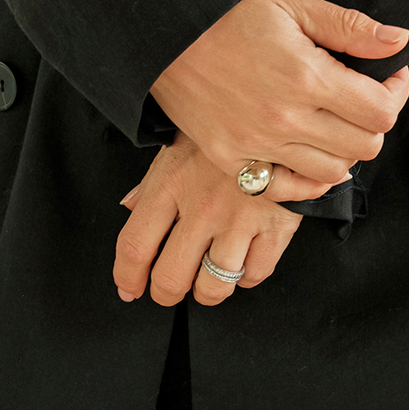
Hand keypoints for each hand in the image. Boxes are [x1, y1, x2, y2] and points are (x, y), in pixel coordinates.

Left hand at [114, 134, 303, 306]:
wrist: (282, 116)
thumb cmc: (226, 130)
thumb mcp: (179, 145)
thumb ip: (152, 181)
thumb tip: (129, 209)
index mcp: (172, 182)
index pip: (135, 246)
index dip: (126, 277)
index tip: (128, 288)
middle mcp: (203, 204)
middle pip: (171, 276)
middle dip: (165, 294)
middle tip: (169, 289)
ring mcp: (241, 218)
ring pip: (215, 286)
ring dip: (207, 291)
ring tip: (208, 277)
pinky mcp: (277, 226)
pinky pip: (255, 275)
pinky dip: (246, 276)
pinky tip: (243, 258)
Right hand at [150, 0, 408, 187]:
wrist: (162, 33)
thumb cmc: (229, 12)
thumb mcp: (293, 3)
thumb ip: (350, 26)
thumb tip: (400, 41)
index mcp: (306, 77)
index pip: (381, 111)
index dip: (395, 92)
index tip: (387, 75)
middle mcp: (284, 120)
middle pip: (364, 147)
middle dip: (374, 121)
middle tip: (362, 96)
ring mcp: (256, 146)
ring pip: (332, 172)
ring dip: (344, 149)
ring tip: (334, 120)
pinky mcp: (231, 160)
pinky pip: (286, 190)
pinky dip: (307, 178)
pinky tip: (308, 150)